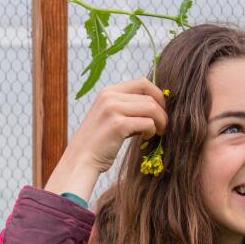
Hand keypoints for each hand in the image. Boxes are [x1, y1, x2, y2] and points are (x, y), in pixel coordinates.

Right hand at [45, 79, 167, 198]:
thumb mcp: (109, 116)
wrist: (80, 160)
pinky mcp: (118, 125)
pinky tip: (146, 138)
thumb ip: (127, 107)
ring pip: (152, 108)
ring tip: (157, 132)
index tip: (161, 110)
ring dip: (160, 121)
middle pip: (149, 95)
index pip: (142, 83)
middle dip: (162, 110)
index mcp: (108, 91)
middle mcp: (110, 96)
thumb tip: (155, 104)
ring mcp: (113, 109)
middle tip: (163, 124)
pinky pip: (148, 122)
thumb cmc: (98, 142)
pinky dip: (152, 131)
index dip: (157, 95)